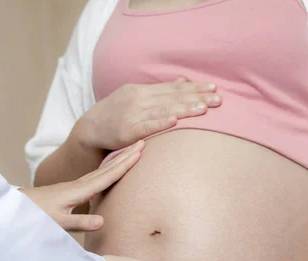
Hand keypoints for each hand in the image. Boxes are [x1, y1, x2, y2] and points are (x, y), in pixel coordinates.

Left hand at [20, 141, 143, 230]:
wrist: (16, 209)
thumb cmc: (35, 216)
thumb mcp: (58, 223)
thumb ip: (80, 222)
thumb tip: (104, 222)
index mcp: (78, 190)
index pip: (107, 175)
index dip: (125, 163)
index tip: (140, 150)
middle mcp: (79, 184)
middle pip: (108, 167)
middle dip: (126, 155)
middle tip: (144, 142)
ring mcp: (75, 186)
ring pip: (102, 169)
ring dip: (118, 160)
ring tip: (132, 151)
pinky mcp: (71, 190)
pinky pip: (96, 176)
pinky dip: (107, 169)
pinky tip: (110, 169)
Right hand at [74, 78, 220, 151]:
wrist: (88, 130)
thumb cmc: (115, 115)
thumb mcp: (134, 97)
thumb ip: (159, 91)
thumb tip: (183, 81)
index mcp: (141, 91)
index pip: (172, 88)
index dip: (194, 88)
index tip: (214, 89)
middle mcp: (137, 100)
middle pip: (171, 98)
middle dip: (196, 98)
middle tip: (218, 100)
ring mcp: (131, 115)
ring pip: (162, 110)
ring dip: (183, 109)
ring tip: (203, 109)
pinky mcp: (126, 132)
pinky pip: (146, 127)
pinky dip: (160, 123)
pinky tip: (174, 121)